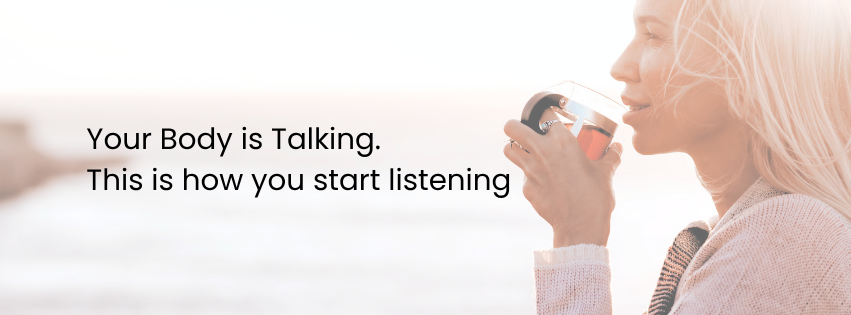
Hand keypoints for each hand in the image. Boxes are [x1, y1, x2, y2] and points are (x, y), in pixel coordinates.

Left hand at [503, 108, 622, 247]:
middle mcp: (542, 151)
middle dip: (515, 126)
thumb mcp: (606, 173)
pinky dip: (530, 175)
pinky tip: (544, 182)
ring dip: (515, 148)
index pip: (545, 113)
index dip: (546, 112)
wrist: (580, 227)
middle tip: (525, 131)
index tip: (549, 117)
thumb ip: (611, 156)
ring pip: (509, 150)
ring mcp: (530, 170)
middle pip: (512, 128)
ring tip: (526, 151)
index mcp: (562, 142)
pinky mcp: (526, 187)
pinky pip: (523, 175)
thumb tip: (617, 147)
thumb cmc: (595, 197)